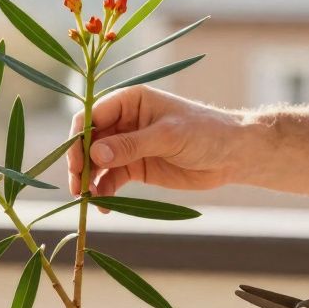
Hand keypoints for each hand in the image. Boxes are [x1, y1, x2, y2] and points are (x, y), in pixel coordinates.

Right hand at [68, 85, 244, 196]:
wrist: (232, 155)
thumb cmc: (205, 133)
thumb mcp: (168, 136)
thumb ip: (131, 145)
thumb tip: (95, 154)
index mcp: (130, 101)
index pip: (91, 116)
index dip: (78, 139)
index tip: (77, 163)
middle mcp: (124, 120)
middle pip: (88, 141)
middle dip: (80, 164)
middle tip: (78, 188)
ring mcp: (128, 145)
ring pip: (96, 163)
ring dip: (90, 181)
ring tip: (90, 200)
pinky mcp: (135, 166)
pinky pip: (110, 179)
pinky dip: (104, 192)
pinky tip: (104, 206)